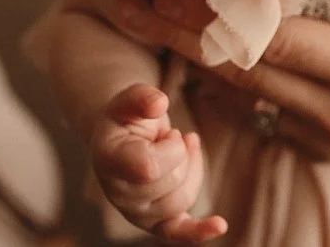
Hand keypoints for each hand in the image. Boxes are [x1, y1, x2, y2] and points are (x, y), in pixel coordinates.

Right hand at [90, 84, 226, 242]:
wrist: (122, 140)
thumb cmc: (126, 119)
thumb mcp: (130, 99)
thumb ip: (142, 97)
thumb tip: (159, 104)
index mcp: (110, 161)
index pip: (149, 168)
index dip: (170, 148)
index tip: (169, 133)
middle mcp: (120, 194)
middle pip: (173, 182)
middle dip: (181, 153)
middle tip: (169, 137)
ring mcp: (138, 212)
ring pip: (183, 198)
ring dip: (191, 168)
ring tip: (179, 150)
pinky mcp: (156, 221)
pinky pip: (178, 232)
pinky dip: (199, 231)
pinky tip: (219, 224)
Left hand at [114, 0, 329, 173]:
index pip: (275, 39)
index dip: (216, 13)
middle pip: (244, 68)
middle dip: (182, 33)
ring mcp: (329, 136)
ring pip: (244, 95)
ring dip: (193, 58)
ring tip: (149, 19)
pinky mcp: (325, 146)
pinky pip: (260, 116)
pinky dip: (224, 85)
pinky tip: (197, 54)